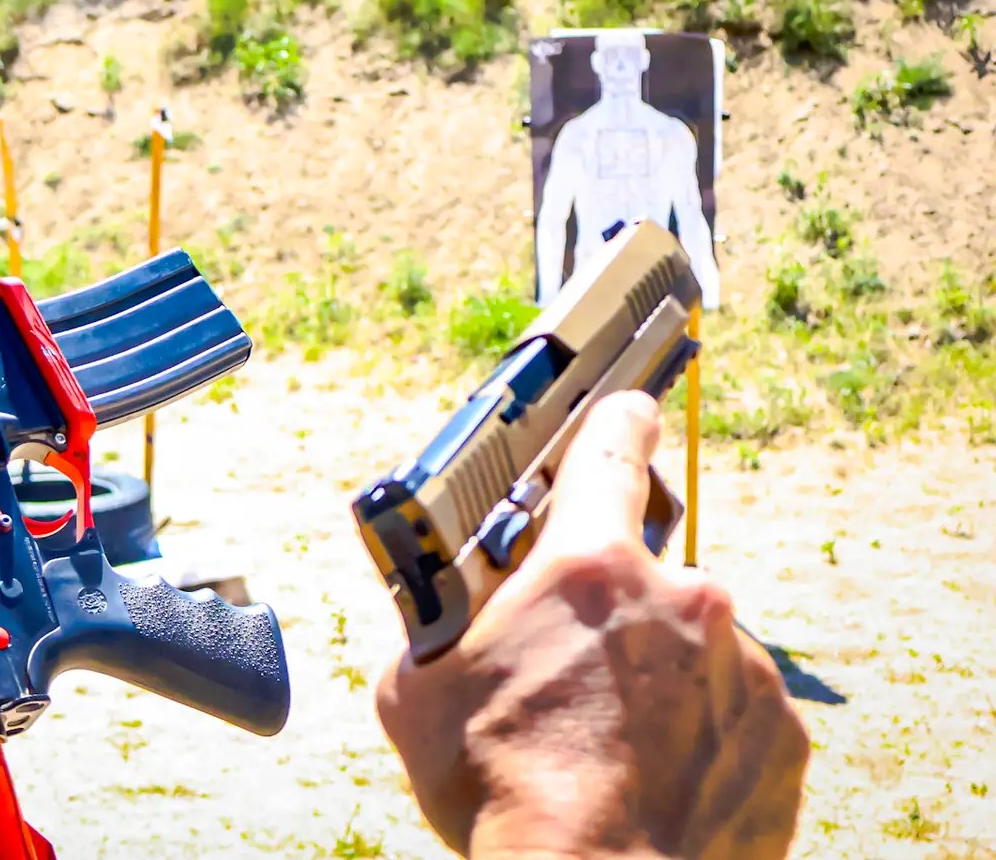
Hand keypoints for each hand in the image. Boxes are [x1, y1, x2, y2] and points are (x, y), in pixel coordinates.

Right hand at [373, 392, 808, 858]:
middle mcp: (683, 598)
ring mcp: (744, 669)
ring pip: (692, 650)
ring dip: (654, 678)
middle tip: (564, 670)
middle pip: (643, 574)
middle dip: (607, 609)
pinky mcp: (781, 739)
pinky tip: (650, 780)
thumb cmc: (497, 791)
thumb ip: (435, 625)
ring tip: (603, 747)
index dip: (616, 420)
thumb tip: (437, 610)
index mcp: (590, 567)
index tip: (629, 407)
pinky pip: (734, 716)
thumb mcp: (415, 689)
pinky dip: (699, 736)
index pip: (613, 448)